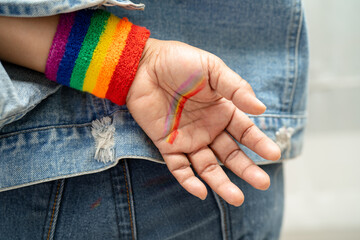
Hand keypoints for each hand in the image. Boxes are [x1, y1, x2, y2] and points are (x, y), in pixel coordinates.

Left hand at [126, 39, 280, 205]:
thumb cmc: (179, 62)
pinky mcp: (168, 145)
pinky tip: (201, 191)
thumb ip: (235, 88)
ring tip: (236, 198)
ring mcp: (188, 139)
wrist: (143, 65)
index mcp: (222, 110)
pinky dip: (189, 181)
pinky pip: (179, 167)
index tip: (274, 154)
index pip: (245, 132)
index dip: (259, 143)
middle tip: (262, 183)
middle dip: (246, 169)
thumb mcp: (212, 69)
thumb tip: (261, 109)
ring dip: (221, 183)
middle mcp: (208, 128)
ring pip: (208, 166)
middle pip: (231, 154)